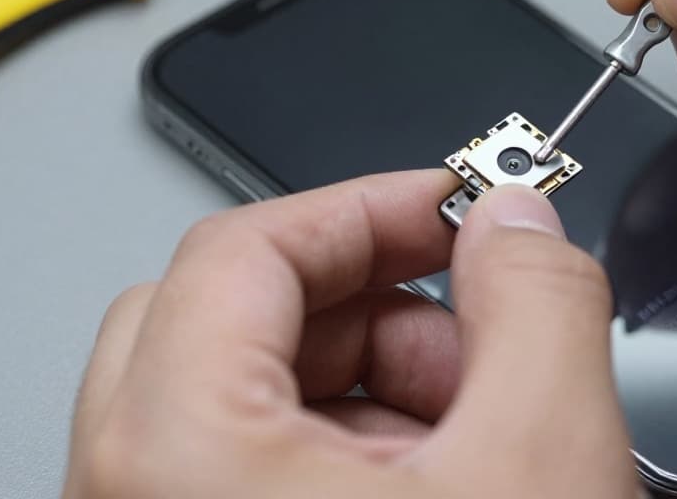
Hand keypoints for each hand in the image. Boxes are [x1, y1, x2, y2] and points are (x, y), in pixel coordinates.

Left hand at [62, 171, 634, 497]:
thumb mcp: (542, 465)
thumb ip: (542, 307)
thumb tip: (521, 219)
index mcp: (177, 452)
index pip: (245, 246)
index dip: (371, 206)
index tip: (456, 206)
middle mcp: (134, 492)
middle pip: (237, 313)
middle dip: (379, 305)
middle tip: (478, 328)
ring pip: (252, 393)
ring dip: (381, 384)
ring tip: (484, 431)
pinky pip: (257, 464)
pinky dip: (358, 449)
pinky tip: (449, 482)